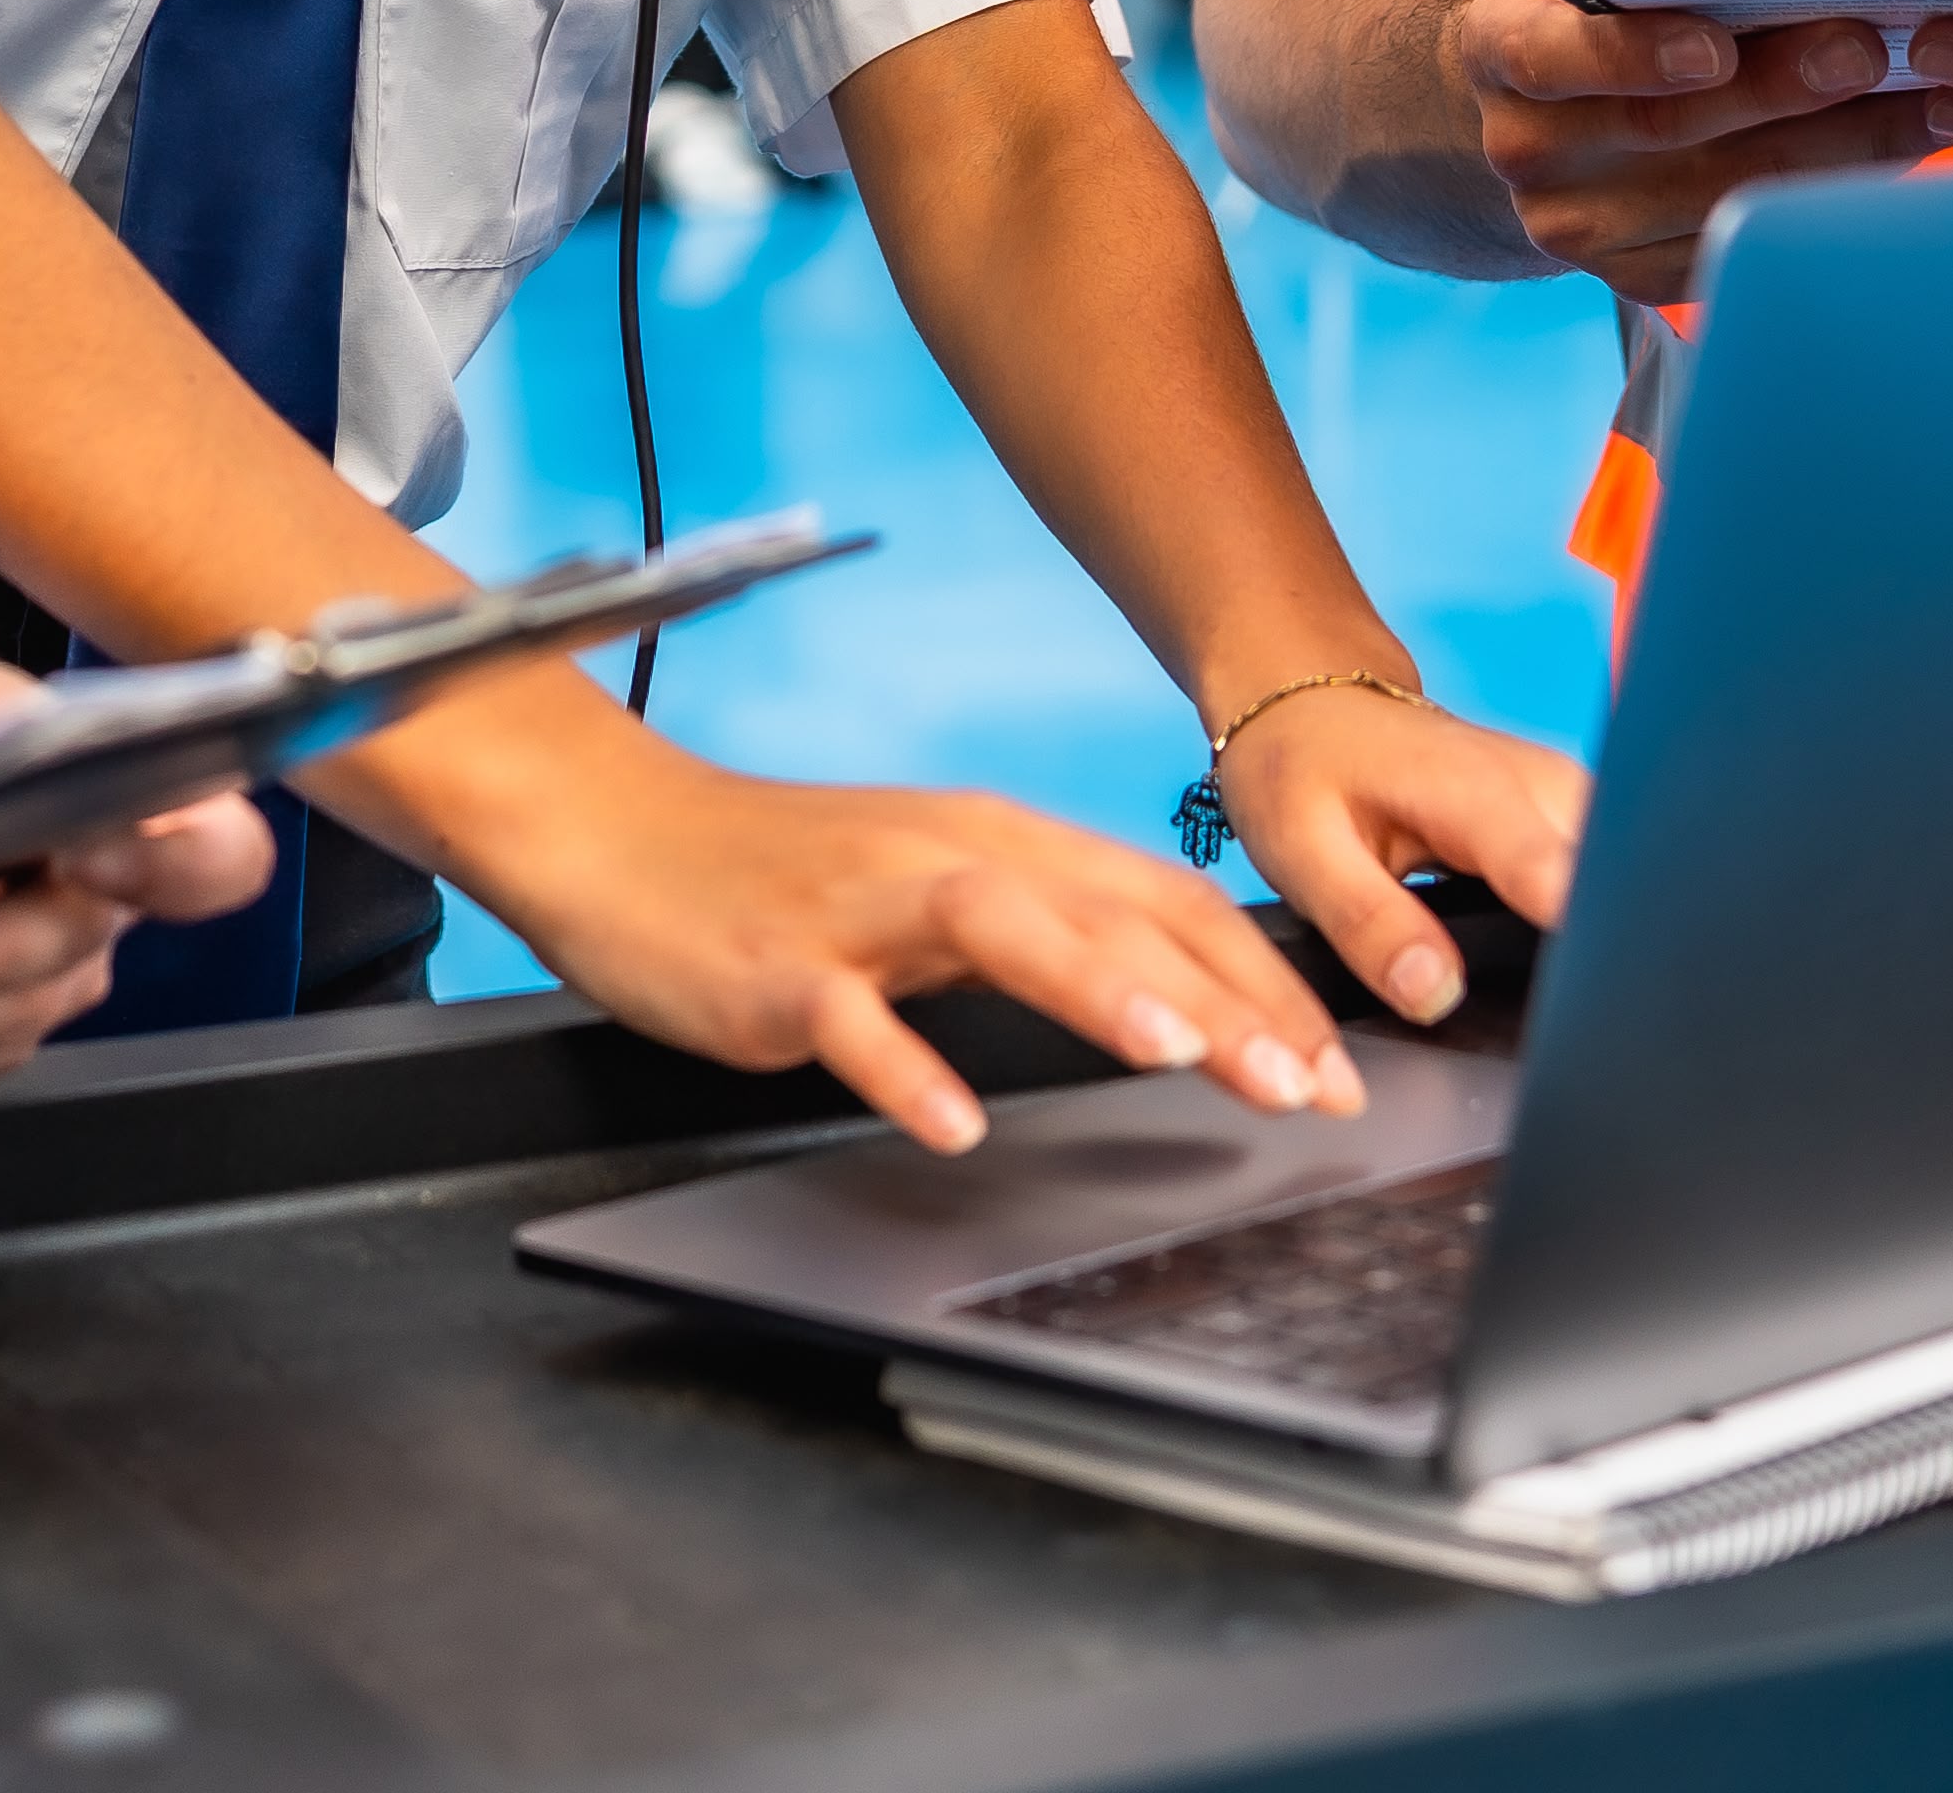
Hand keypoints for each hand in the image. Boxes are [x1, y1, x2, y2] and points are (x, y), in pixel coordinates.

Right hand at [445, 734, 1364, 1154]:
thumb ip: (1044, 932)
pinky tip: (952, 1122)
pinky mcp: (777, 964)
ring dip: (1094, 988)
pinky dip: (905, 1068)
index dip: (1259, 977)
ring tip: (1177, 1056)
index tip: (1338, 1059)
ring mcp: (860, 911)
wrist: (614, 830)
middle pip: (1106, 916)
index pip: (1160, 899)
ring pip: (998, 929)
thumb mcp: (934, 886)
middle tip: (1313, 1084)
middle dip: (1221, 1001)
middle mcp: (946, 858)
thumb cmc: (783, 874)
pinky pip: (849, 1017)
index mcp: (999, 842)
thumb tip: (1176, 996)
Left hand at [1193, 674, 1591, 1028]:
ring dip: (1600, 940)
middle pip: (1614, 888)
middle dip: (1599, 959)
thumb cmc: (1306, 771)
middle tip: (1558, 1021)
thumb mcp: (1305, 852)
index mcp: (1479, 791)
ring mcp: (1568, 795)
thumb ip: (1370, 925)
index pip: (1560, 881)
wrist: (1317, 711)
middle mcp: (1544, 785)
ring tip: (1559, 996)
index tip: (1579, 1013)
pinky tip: (1558, 960)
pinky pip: (1605, 876)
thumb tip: (1436, 995)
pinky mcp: (1573, 814)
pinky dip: (1588, 920)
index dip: (1578, 954)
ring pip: (1620, 883)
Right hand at [1451, 0, 1952, 295]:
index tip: (1716, 47)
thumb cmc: (1591, 20)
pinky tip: (1889, 155)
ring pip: (1724, 191)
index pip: (1553, 56)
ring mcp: (1578, 227)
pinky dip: (1826, 196)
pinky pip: (1744, 241)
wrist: (1533, 120)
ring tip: (1917, 101)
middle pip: (1666, 127)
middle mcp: (1528, 150)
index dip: (1635, 55)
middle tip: (1867, 50)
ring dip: (1834, 145)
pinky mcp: (1633, 278)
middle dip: (1780, 89)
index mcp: (1500, 54)